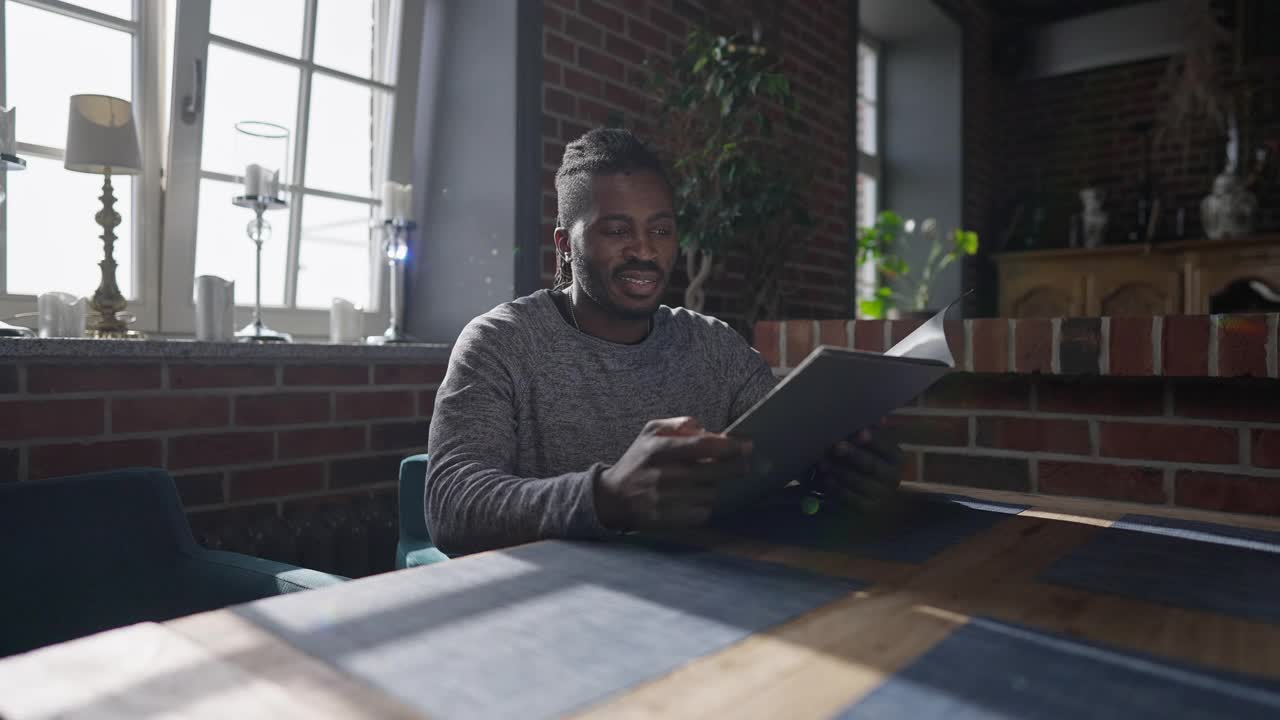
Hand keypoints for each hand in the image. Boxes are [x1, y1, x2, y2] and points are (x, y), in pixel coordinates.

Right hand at [594, 417, 752, 530]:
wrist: (611, 498)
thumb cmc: (638, 461)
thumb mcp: (651, 432)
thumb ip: (679, 424)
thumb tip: (708, 430)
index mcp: (658, 449)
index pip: (702, 446)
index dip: (729, 447)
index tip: (746, 445)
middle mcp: (662, 474)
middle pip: (713, 472)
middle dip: (735, 467)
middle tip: (743, 464)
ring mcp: (664, 500)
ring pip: (710, 493)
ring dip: (714, 487)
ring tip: (704, 482)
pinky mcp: (667, 520)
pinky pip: (702, 513)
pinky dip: (704, 506)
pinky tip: (694, 498)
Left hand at [806, 427, 902, 512]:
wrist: (870, 491)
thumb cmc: (867, 459)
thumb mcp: (870, 445)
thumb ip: (868, 433)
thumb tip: (878, 420)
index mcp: (896, 458)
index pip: (886, 447)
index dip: (872, 440)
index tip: (859, 432)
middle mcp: (893, 477)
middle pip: (872, 465)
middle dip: (852, 454)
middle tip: (835, 446)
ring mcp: (881, 495)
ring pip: (859, 482)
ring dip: (839, 471)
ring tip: (823, 462)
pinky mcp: (867, 508)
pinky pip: (850, 498)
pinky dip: (837, 488)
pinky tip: (826, 480)